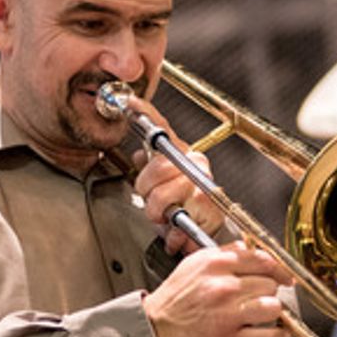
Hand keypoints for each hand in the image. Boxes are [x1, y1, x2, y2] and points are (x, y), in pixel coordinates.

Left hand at [126, 97, 224, 253]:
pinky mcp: (207, 204)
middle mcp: (195, 162)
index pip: (162, 128)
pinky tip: (175, 231)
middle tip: (153, 203)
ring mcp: (202, 182)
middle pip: (157, 168)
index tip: (130, 102)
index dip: (145, 112)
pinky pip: (174, 216)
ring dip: (156, 211)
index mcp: (182, 153)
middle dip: (146, 190)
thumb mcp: (162, 185)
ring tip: (164, 216)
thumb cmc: (184, 207)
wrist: (206, 234)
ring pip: (161, 195)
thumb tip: (139, 155)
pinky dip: (170, 230)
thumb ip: (151, 168)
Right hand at [144, 241, 292, 336]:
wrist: (155, 327)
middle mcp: (224, 286)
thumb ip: (224, 254)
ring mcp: (227, 313)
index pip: (262, 259)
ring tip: (264, 313)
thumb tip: (247, 247)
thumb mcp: (194, 264)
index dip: (278, 269)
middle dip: (269, 290)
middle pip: (270, 283)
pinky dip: (277, 336)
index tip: (283, 276)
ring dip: (273, 311)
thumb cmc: (175, 298)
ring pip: (273, 307)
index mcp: (216, 264)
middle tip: (261, 296)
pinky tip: (276, 332)